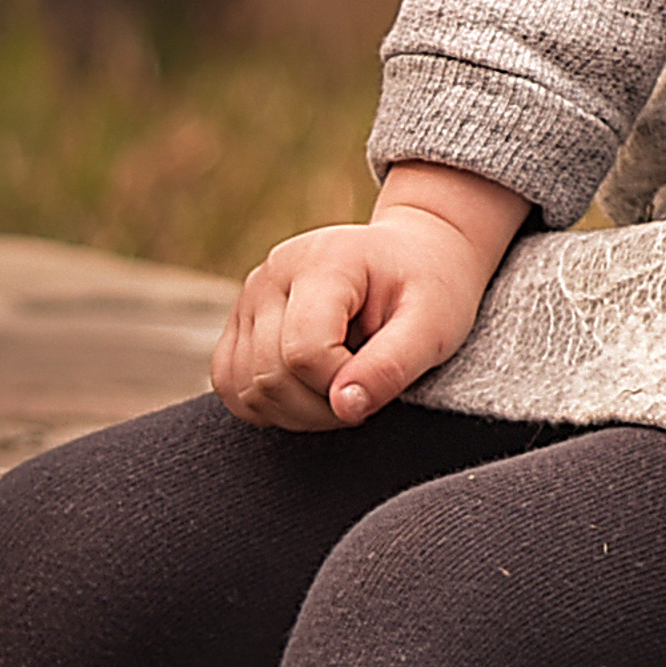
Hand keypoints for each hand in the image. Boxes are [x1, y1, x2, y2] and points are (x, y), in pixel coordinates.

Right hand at [210, 163, 529, 430]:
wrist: (417, 255)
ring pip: (245, 389)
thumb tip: (344, 408)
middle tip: (368, 390)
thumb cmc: (431, 287)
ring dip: (296, 411)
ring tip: (346, 386)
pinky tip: (315, 389)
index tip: (382, 379)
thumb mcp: (434, 325)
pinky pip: (231, 385)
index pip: (305, 352)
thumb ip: (392, 366)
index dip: (341, 385)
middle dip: (321, 406)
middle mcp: (272, 274)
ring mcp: (248, 298)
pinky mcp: (239, 323)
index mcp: (323, 261)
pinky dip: (270, 405)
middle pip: (270, 376)